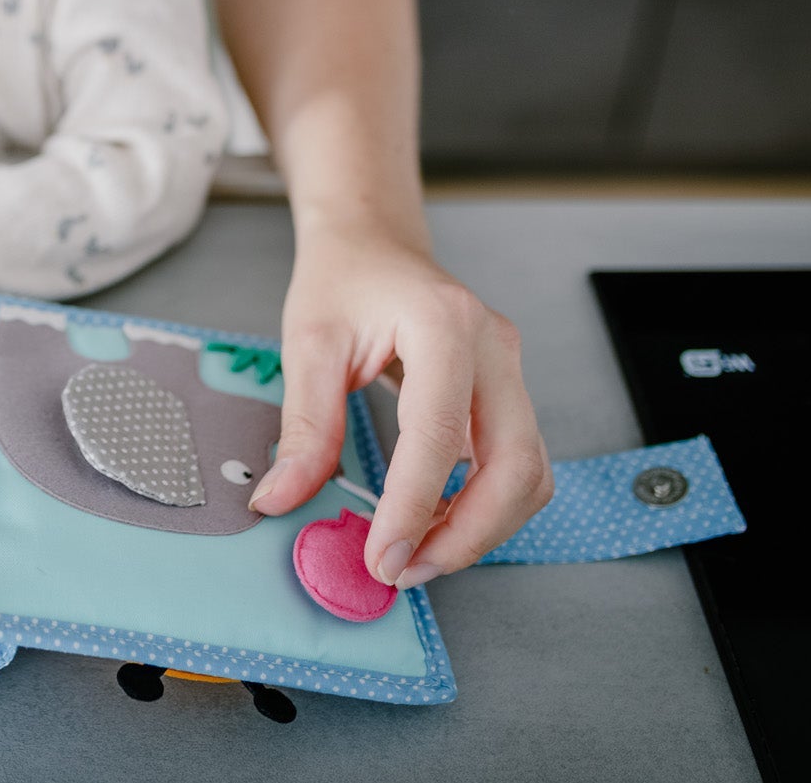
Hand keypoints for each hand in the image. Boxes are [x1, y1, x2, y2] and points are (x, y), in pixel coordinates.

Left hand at [248, 218, 552, 589]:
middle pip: (515, 463)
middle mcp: (494, 347)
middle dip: (467, 534)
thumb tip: (281, 499)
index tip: (382, 558)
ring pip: (529, 472)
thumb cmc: (343, 279)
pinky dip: (486, 507)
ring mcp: (511, 370)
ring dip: (482, 528)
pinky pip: (518, 464)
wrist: (373, 239)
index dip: (415, 507)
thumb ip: (302, 426)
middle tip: (404, 570)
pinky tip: (435, 523)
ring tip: (416, 555)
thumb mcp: (307, 343)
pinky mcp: (510, 392)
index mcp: (444, 323)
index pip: (441, 433)